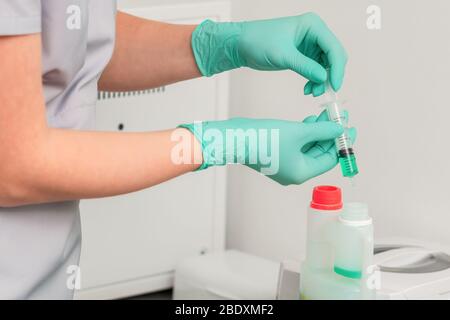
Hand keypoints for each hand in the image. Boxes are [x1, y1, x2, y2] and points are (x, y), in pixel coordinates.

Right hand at [179, 112, 355, 185]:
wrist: (235, 138)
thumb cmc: (265, 138)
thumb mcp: (298, 131)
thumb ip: (322, 129)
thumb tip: (340, 128)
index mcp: (302, 172)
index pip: (329, 160)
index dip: (341, 143)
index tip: (350, 127)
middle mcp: (294, 172)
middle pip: (320, 154)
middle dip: (329, 134)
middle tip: (339, 117)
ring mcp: (285, 165)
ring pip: (308, 148)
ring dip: (318, 132)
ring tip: (326, 114)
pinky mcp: (277, 155)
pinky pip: (297, 146)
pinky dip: (305, 134)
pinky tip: (310, 120)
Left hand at [191, 13, 347, 94]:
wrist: (241, 44)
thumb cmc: (259, 42)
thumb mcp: (283, 56)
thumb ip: (305, 67)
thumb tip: (324, 79)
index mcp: (313, 25)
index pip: (334, 48)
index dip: (337, 68)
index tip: (334, 86)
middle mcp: (315, 33)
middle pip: (334, 57)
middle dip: (330, 76)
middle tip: (321, 93)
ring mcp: (310, 44)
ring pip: (326, 66)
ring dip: (322, 81)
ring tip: (311, 93)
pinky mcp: (304, 55)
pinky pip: (316, 69)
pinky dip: (314, 80)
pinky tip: (306, 89)